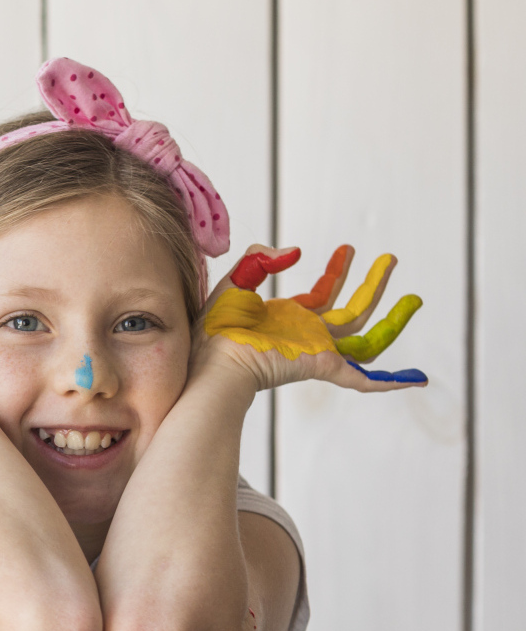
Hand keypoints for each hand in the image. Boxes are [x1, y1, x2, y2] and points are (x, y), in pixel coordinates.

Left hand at [199, 244, 426, 392]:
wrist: (214, 358)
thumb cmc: (215, 329)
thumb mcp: (236, 282)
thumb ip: (260, 260)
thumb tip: (294, 252)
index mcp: (290, 319)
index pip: (324, 294)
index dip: (338, 270)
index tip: (349, 249)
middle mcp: (309, 336)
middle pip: (353, 311)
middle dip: (375, 284)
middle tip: (391, 259)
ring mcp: (319, 352)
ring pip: (368, 338)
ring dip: (395, 320)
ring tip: (416, 299)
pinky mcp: (324, 367)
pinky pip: (364, 379)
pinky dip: (391, 382)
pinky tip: (417, 379)